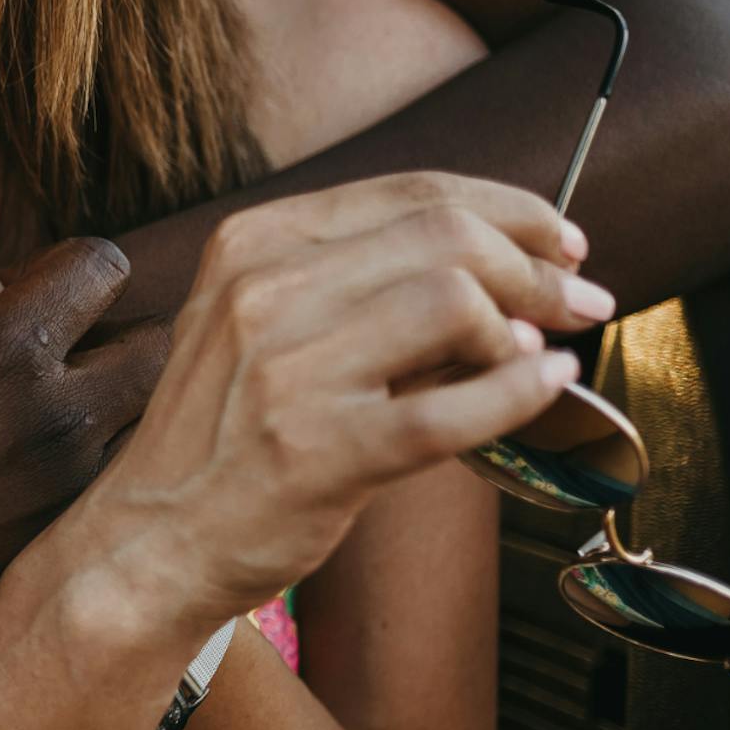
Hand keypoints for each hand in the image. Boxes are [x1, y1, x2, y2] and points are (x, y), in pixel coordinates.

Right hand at [0, 167, 171, 687]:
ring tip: (61, 410)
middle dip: (122, 331)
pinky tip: (44, 475)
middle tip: (68, 346)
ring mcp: (76, 499)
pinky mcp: (74, 553)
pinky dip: (108, 470)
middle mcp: (60, 426)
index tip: (36, 286)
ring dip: (125, 404)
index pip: (104, 265)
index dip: (71, 262)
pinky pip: (130, 492)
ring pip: (158, 423)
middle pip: (159, 345)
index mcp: (2, 357)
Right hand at [47, 171, 602, 635]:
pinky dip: (518, 394)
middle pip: (444, 235)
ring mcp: (286, 369)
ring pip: (452, 303)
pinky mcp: (318, 450)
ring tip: (538, 357)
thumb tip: (507, 265)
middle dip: (536, 265)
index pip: (411, 191)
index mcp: (251, 244)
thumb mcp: (259, 325)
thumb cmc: (223, 432)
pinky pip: (449, 410)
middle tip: (579, 300)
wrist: (151, 537)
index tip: (562, 242)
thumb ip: (356, 283)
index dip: (511, 211)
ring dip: (523, 330)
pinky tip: (547, 388)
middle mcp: (261, 290)